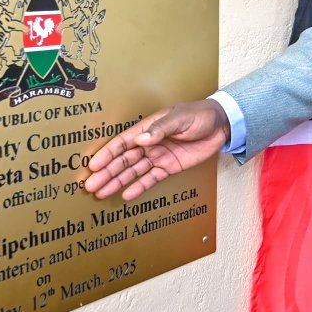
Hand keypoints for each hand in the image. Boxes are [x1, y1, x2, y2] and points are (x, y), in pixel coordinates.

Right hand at [80, 99, 229, 199]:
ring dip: (117, 182)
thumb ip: (160, 129)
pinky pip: (151, 179)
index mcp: (148, 128)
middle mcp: (149, 143)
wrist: (220, 125)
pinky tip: (127, 195)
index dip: (107, 154)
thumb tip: (140, 140)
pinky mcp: (169, 167)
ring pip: (133, 172)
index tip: (93, 165)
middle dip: (107, 173)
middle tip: (91, 185)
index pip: (122, 143)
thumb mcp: (179, 118)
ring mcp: (158, 156)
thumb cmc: (199, 115)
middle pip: (123, 160)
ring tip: (101, 193)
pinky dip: (139, 187)